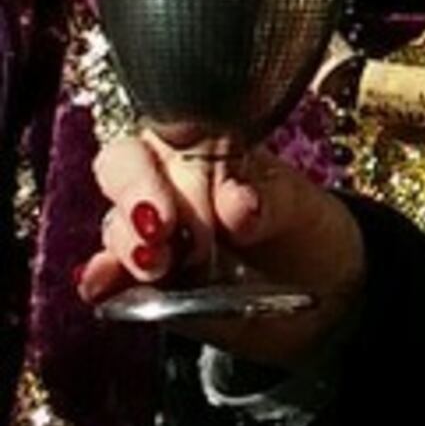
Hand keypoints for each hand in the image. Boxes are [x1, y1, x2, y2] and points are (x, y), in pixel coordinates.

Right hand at [83, 127, 363, 361]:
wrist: (320, 290)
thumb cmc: (303, 228)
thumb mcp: (301, 207)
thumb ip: (271, 202)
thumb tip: (238, 204)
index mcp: (201, 146)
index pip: (161, 134)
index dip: (157, 163)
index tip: (170, 203)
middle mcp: (165, 184)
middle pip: (123, 173)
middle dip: (138, 200)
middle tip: (162, 231)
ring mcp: (150, 234)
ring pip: (115, 224)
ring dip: (127, 244)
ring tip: (157, 265)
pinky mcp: (143, 281)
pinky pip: (111, 276)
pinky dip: (103, 280)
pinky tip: (103, 285)